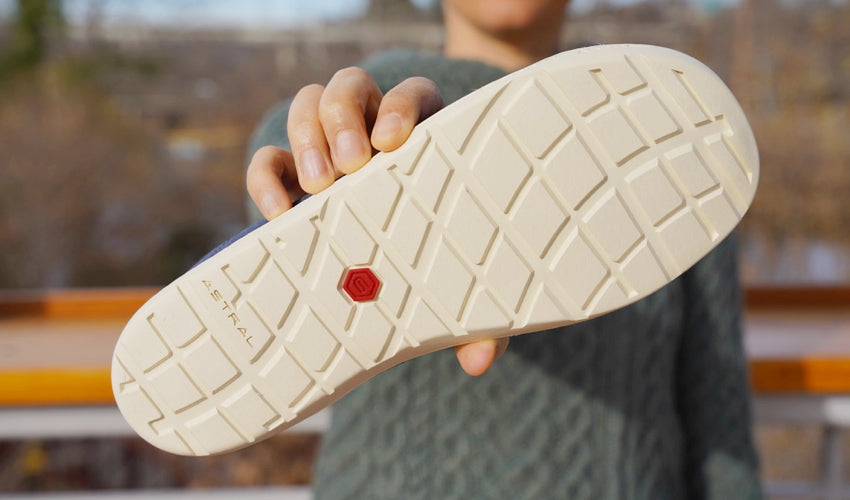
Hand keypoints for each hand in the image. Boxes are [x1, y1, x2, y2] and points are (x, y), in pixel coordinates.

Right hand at [246, 67, 508, 375]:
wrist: (394, 270)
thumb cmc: (437, 266)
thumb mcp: (461, 286)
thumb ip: (478, 316)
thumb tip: (478, 361)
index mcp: (424, 139)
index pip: (413, 96)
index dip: (402, 107)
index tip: (394, 142)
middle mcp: (373, 133)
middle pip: (349, 86)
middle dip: (344, 117)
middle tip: (352, 163)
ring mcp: (328, 151)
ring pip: (307, 104)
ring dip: (306, 136)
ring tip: (319, 186)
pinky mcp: (291, 180)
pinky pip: (268, 160)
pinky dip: (265, 178)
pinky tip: (277, 215)